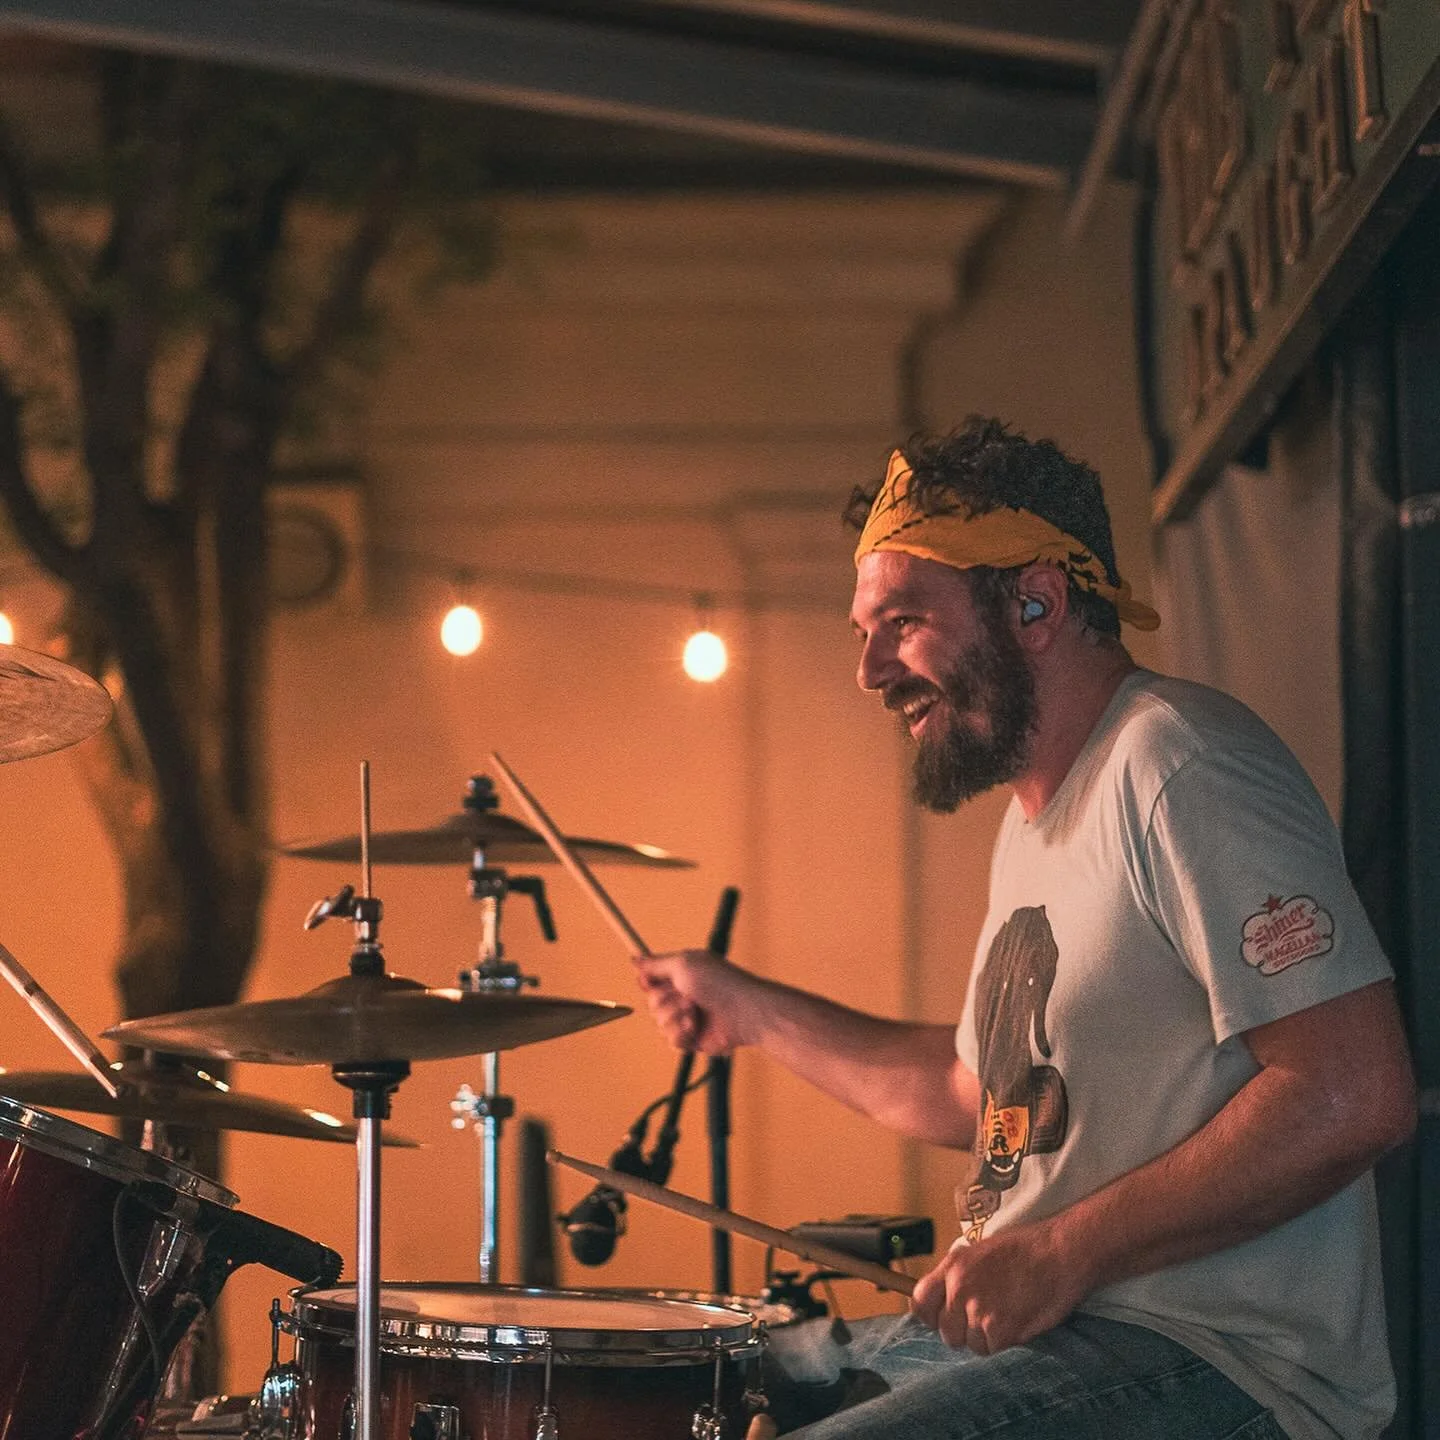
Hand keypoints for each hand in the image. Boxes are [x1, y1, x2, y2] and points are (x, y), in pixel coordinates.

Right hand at [632, 949, 758, 1053]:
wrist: (743, 1012)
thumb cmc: (718, 982)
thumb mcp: (684, 964)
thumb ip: (656, 964)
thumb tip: (634, 959)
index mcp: (682, 975)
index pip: (651, 980)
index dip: (647, 982)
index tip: (648, 981)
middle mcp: (683, 995)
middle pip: (652, 1002)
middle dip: (666, 1000)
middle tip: (688, 997)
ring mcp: (687, 1018)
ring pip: (659, 1022)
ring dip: (675, 1016)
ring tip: (695, 1012)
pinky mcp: (692, 1039)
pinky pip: (671, 1040)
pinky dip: (681, 1032)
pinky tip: (696, 1027)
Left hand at [908, 1219, 1088, 1354]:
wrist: (1060, 1252)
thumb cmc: (1026, 1248)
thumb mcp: (980, 1251)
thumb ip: (958, 1275)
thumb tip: (944, 1300)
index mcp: (953, 1267)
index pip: (920, 1303)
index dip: (930, 1316)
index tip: (941, 1319)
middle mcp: (960, 1289)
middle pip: (946, 1332)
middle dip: (964, 1331)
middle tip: (987, 1319)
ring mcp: (979, 1311)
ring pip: (971, 1345)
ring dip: (987, 1339)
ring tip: (1008, 1316)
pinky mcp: (1001, 1331)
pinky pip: (993, 1351)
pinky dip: (1006, 1344)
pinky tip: (1018, 1323)